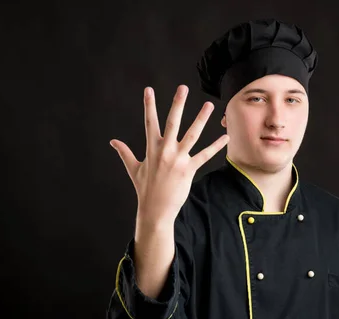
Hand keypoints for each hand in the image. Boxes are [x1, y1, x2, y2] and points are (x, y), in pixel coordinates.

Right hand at [110, 85, 228, 223]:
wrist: (155, 209)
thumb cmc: (144, 189)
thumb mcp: (133, 169)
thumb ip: (124, 152)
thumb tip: (112, 142)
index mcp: (151, 149)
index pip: (149, 122)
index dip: (148, 105)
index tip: (149, 89)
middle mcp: (165, 151)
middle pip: (172, 122)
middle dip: (177, 104)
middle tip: (182, 88)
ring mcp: (178, 160)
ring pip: (192, 135)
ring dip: (201, 119)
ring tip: (209, 105)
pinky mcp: (189, 170)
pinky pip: (204, 155)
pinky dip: (216, 146)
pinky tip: (225, 137)